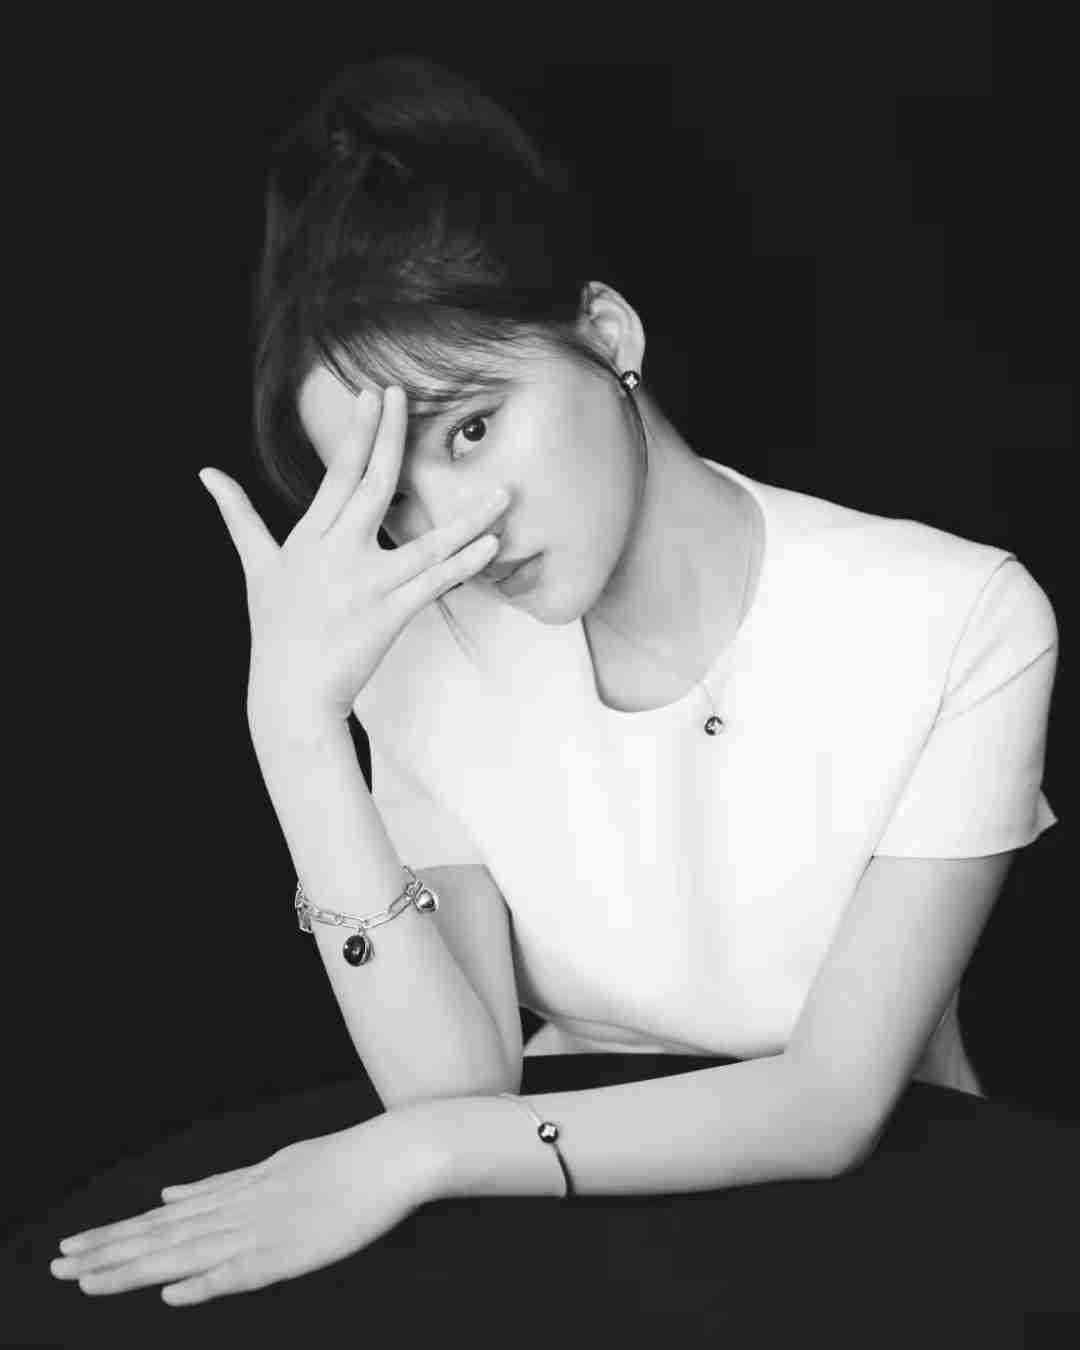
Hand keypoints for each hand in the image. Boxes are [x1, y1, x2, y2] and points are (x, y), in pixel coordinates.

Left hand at [48, 1109, 443, 1304]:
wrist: (393, 1153)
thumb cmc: (339, 1161)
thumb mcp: (270, 1165)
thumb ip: (219, 1185)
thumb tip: (170, 1190)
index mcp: (235, 1192)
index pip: (163, 1219)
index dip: (117, 1236)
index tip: (73, 1250)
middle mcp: (240, 1209)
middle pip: (165, 1236)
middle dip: (110, 1254)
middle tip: (58, 1268)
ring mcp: (265, 1229)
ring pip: (190, 1253)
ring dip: (138, 1270)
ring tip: (90, 1282)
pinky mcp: (293, 1250)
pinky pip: (244, 1272)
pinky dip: (206, 1284)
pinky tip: (173, 1296)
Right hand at [198, 384, 509, 726]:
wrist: (289, 693)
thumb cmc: (276, 630)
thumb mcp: (255, 567)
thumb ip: (238, 516)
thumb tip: (207, 474)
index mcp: (309, 537)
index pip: (339, 473)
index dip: (359, 432)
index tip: (375, 394)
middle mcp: (336, 553)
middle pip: (372, 485)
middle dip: (390, 436)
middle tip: (406, 395)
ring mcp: (365, 585)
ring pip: (425, 541)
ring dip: (468, 516)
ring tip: (504, 491)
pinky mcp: (388, 616)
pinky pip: (433, 585)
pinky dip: (463, 563)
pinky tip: (491, 543)